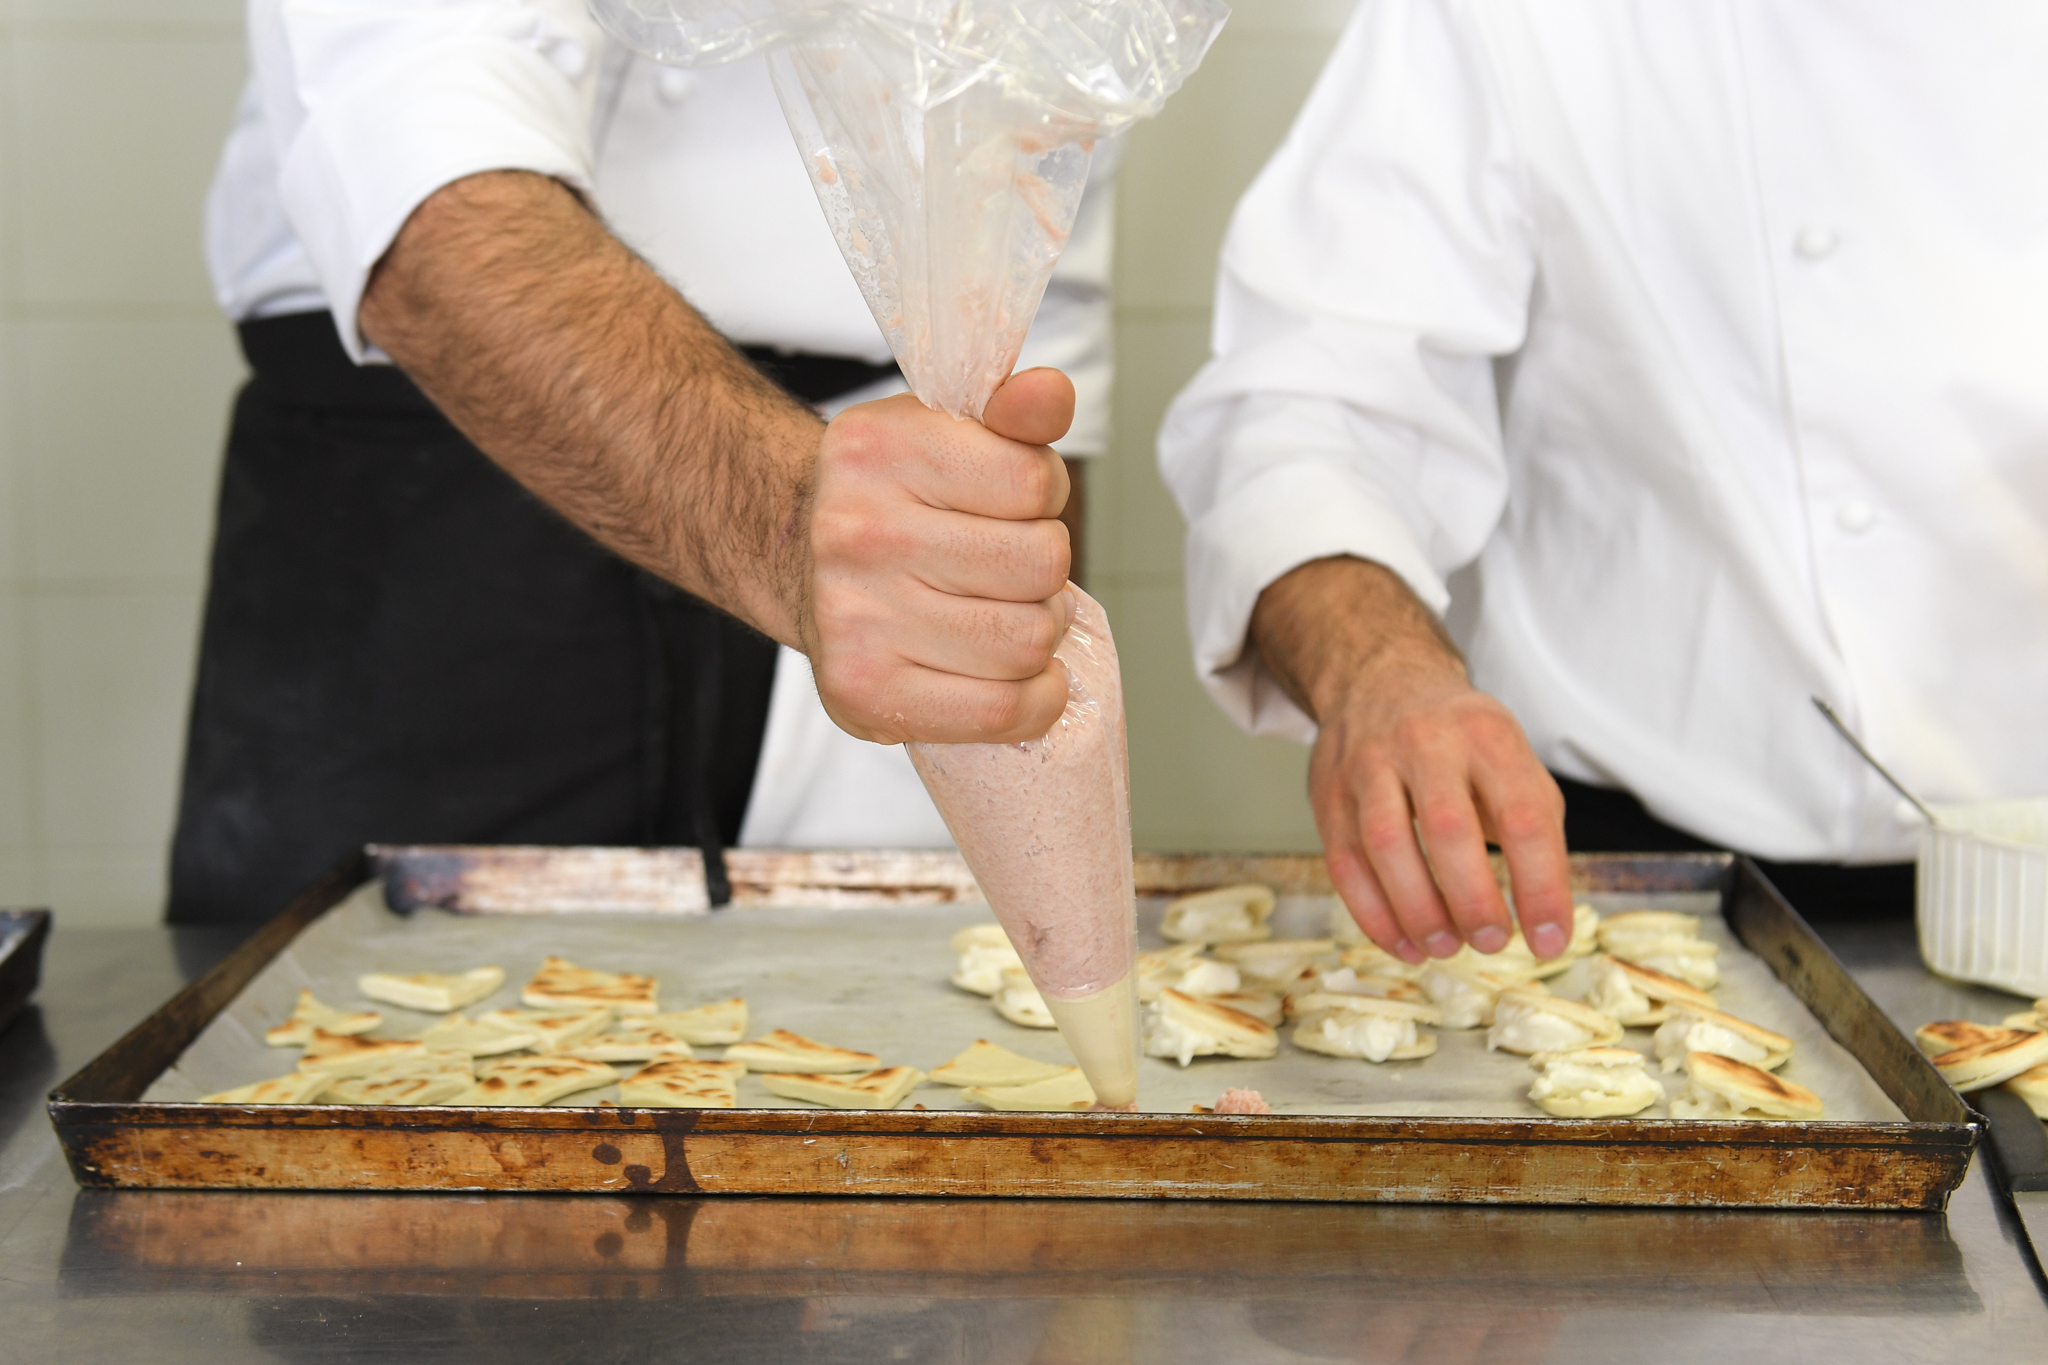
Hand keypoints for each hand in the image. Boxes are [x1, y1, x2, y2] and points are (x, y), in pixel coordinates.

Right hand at [804, 368, 1078, 744]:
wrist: (796, 554)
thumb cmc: (893, 496)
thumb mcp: (947, 428)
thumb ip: (1014, 410)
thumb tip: (1049, 394)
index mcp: (881, 449)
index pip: (1034, 480)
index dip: (1043, 494)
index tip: (1013, 502)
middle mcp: (858, 533)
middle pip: (1041, 565)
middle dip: (1043, 568)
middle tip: (1006, 568)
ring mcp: (856, 619)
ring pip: (1029, 640)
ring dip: (1036, 631)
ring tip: (1000, 614)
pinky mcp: (865, 693)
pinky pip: (1002, 710)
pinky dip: (1032, 698)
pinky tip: (1014, 674)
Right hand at [1250, 557, 1572, 961]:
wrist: (1380, 681)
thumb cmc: (1459, 740)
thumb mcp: (1511, 761)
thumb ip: (1533, 828)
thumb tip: (1546, 917)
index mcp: (1487, 736)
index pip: (1524, 816)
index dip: (1541, 886)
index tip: (1549, 940)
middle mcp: (1426, 743)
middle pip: (1449, 828)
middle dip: (1473, 899)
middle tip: (1491, 941)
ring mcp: (1369, 766)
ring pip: (1387, 846)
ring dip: (1419, 911)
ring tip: (1446, 946)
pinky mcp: (1329, 794)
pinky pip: (1344, 863)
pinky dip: (1374, 915)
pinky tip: (1405, 943)